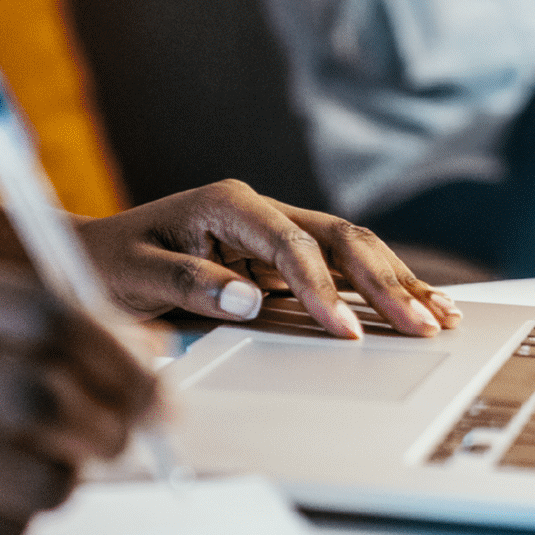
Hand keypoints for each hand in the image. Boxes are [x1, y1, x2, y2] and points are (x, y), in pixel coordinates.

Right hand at [0, 261, 153, 534]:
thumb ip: (39, 319)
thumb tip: (152, 359)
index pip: (54, 319)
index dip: (120, 358)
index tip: (157, 388)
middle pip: (47, 398)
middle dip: (108, 425)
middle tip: (122, 437)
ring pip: (35, 476)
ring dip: (71, 478)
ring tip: (61, 465)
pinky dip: (25, 513)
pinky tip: (6, 490)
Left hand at [78, 182, 462, 339]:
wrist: (94, 257)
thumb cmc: (108, 263)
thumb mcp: (136, 275)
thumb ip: (190, 286)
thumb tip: (249, 302)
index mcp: (228, 204)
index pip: (291, 243)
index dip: (321, 287)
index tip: (344, 330)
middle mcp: (259, 211)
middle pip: (338, 237)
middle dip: (383, 281)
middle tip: (420, 325)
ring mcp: (275, 234)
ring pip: (351, 250)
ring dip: (396, 282)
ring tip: (440, 316)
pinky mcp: (281, 261)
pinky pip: (341, 270)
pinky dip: (380, 289)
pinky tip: (418, 305)